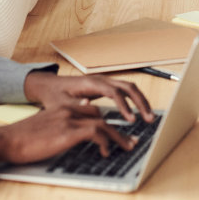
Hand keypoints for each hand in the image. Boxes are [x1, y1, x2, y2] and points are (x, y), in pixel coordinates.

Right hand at [0, 106, 136, 165]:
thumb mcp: (45, 128)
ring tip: (128, 146)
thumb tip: (72, 135)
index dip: (105, 121)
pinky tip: (106, 151)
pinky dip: (105, 142)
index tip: (114, 132)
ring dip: (119, 136)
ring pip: (103, 123)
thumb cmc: (22, 138)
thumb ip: (60, 126)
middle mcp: (68, 110)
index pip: (91, 110)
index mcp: (63, 108)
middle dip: (118, 129)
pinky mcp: (68, 131)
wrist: (7, 140)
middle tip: (130, 140)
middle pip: (101, 115)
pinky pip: (95, 133)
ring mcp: (69, 119)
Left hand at [23, 71, 154, 123]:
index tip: (131, 119)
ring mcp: (104, 82)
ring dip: (141, 101)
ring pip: (129, 87)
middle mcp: (101, 80)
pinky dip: (134, 100)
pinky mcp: (105, 87)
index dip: (124, 105)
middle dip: (141, 101)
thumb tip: (90, 106)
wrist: (49, 86)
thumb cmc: (54, 96)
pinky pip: (125, 91)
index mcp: (91, 83)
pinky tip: (139, 113)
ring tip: (149, 116)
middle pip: (128, 86)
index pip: (114, 92)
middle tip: (149, 118)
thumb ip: (75, 106)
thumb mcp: (60, 104)